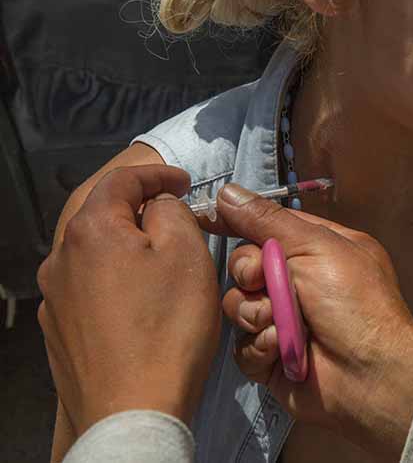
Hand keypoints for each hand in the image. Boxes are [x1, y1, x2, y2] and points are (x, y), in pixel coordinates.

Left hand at [37, 165, 220, 435]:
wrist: (133, 411)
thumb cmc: (168, 327)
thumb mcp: (186, 253)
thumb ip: (171, 211)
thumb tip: (159, 205)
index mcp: (91, 230)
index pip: (122, 180)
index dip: (157, 173)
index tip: (185, 181)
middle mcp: (60, 258)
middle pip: (98, 213)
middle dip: (136, 205)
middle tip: (169, 209)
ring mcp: (54, 297)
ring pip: (90, 251)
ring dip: (122, 242)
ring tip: (155, 253)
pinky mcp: (59, 330)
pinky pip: (86, 286)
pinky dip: (111, 276)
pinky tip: (133, 295)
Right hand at [204, 184, 412, 459]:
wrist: (370, 374)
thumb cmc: (354, 301)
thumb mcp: (316, 246)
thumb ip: (267, 220)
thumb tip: (226, 192)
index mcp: (315, 249)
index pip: (266, 227)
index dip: (238, 222)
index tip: (207, 218)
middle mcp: (297, 282)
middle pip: (243, 265)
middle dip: (249, 272)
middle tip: (263, 281)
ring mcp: (282, 321)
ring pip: (237, 306)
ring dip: (256, 313)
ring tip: (280, 324)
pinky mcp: (270, 358)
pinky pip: (242, 346)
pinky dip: (260, 347)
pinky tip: (280, 350)